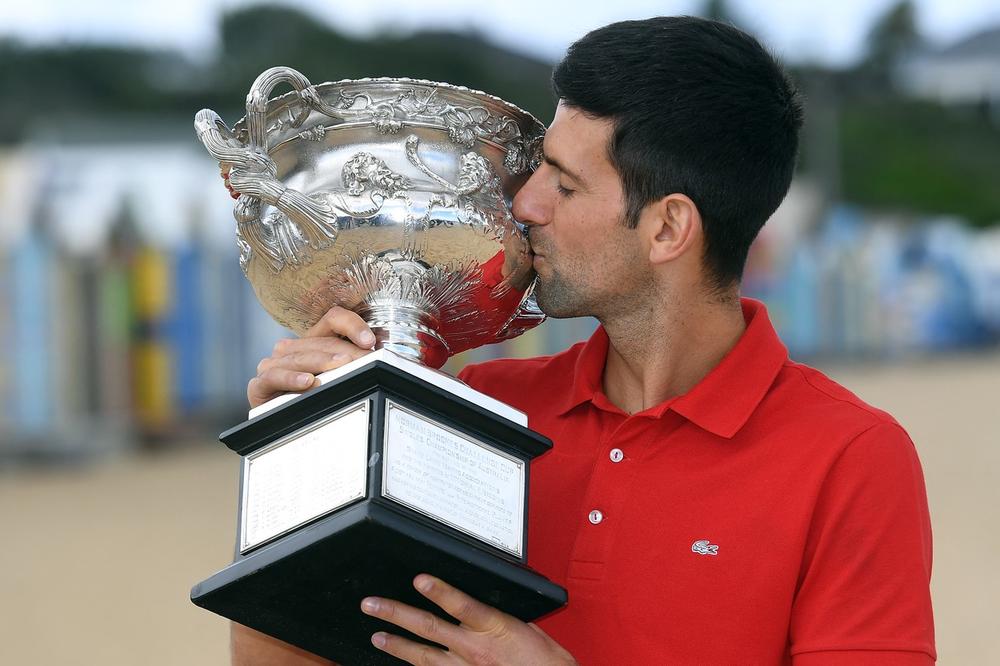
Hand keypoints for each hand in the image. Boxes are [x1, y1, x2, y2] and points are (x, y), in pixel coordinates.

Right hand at [247, 306, 375, 407]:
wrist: (282, 430)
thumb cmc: (311, 402)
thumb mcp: (336, 380)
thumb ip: (352, 365)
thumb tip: (377, 358)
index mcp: (312, 341)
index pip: (333, 319)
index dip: (352, 325)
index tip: (370, 341)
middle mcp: (291, 348)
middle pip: (321, 341)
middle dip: (346, 352)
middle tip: (365, 360)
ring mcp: (273, 364)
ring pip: (300, 357)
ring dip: (322, 362)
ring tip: (342, 366)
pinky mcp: (259, 384)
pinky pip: (274, 376)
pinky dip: (292, 378)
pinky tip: (308, 381)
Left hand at [360, 574, 575, 665]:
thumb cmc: (544, 659)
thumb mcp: (525, 625)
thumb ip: (497, 614)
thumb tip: (479, 602)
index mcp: (493, 627)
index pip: (461, 605)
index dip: (439, 591)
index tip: (419, 579)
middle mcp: (474, 649)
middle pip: (428, 627)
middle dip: (396, 614)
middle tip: (371, 605)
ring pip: (423, 655)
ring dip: (397, 644)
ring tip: (377, 636)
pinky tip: (402, 664)